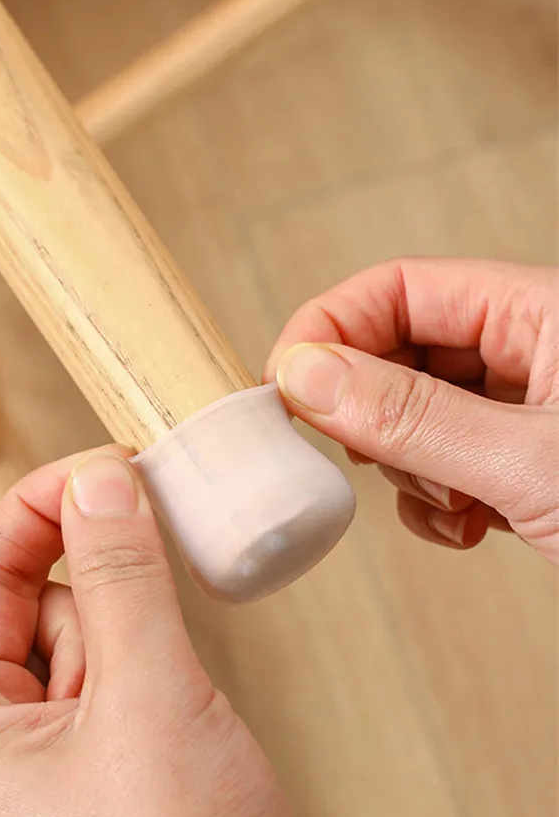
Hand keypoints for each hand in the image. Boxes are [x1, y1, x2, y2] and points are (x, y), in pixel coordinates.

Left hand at [0, 448, 341, 816]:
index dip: (38, 509)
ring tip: (180, 649)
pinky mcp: (115, 764)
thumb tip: (97, 483)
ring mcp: (59, 757)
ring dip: (136, 609)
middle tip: (155, 516)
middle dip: (96, 560)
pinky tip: (189, 673)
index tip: (101, 466)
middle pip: (34, 597)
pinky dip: (156, 646)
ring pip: (89, 628)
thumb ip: (122, 579)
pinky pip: (123, 670)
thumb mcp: (149, 700)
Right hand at [265, 259, 557, 560]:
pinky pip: (443, 464)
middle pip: (400, 353)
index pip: (402, 288)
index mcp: (541, 311)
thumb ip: (414, 417)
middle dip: (375, 417)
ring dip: (411, 470)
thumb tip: (307, 376)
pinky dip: (437, 503)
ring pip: (414, 417)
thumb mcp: (528, 461)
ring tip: (457, 503)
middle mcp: (530, 350)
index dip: (332, 327)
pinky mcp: (521, 463)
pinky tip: (472, 528)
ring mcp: (525, 409)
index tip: (283, 385)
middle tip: (365, 457)